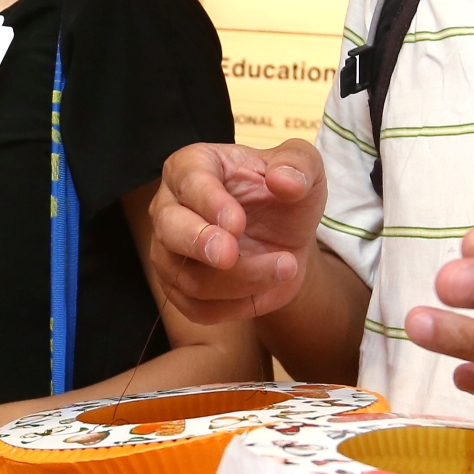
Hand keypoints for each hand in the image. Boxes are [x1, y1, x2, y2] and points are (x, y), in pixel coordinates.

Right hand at [148, 140, 327, 323]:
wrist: (287, 237)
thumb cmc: (286, 194)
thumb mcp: (304, 167)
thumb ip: (298, 164)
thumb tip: (283, 180)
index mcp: (192, 166)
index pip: (189, 181)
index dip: (209, 202)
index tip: (237, 222)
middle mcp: (170, 208)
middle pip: (169, 230)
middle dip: (199, 244)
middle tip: (230, 256)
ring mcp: (170, 252)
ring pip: (187, 277)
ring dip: (237, 281)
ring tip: (285, 267)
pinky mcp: (180, 289)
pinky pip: (198, 308)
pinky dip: (235, 306)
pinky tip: (267, 289)